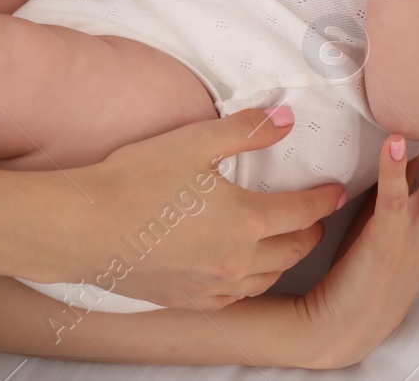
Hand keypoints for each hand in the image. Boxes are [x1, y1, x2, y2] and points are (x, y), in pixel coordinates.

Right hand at [69, 107, 345, 309]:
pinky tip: (243, 272)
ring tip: (286, 243)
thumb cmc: (135, 180)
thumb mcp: (194, 142)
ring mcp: (212, 286)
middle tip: (316, 217)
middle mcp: (237, 261)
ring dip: (285, 259)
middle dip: (311, 232)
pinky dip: (251, 282)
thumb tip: (285, 118)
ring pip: (267, 278)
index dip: (324, 199)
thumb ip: (246, 129)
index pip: (303, 211)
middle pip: (293, 250)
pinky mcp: (188, 299)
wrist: (83, 228)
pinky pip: (235, 297)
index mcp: (246, 220)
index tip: (335, 191)